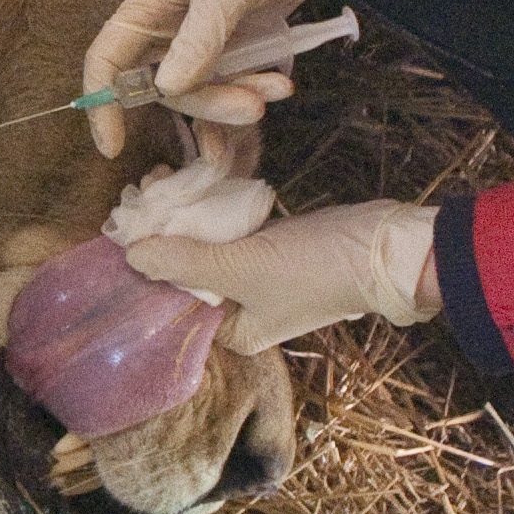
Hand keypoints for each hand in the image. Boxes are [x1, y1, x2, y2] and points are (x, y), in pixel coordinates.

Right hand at [80, 0, 352, 156]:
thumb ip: (198, 40)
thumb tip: (164, 89)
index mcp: (149, 3)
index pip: (107, 59)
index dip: (102, 103)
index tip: (115, 146)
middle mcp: (168, 25)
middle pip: (164, 87)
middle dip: (206, 102)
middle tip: (252, 108)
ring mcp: (202, 38)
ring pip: (201, 91)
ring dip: (235, 100)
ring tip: (277, 91)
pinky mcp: (234, 46)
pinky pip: (230, 85)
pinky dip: (250, 94)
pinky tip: (279, 89)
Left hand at [120, 196, 435, 351]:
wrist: (388, 247)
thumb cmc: (315, 271)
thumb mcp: (244, 270)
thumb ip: (187, 264)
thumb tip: (132, 256)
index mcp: (234, 333)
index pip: (175, 306)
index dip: (148, 270)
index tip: (124, 231)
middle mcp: (244, 310)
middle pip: (188, 273)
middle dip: (163, 235)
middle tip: (138, 198)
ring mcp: (260, 276)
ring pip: (208, 246)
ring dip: (185, 216)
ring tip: (159, 180)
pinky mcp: (276, 245)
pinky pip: (232, 227)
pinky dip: (213, 207)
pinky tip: (191, 180)